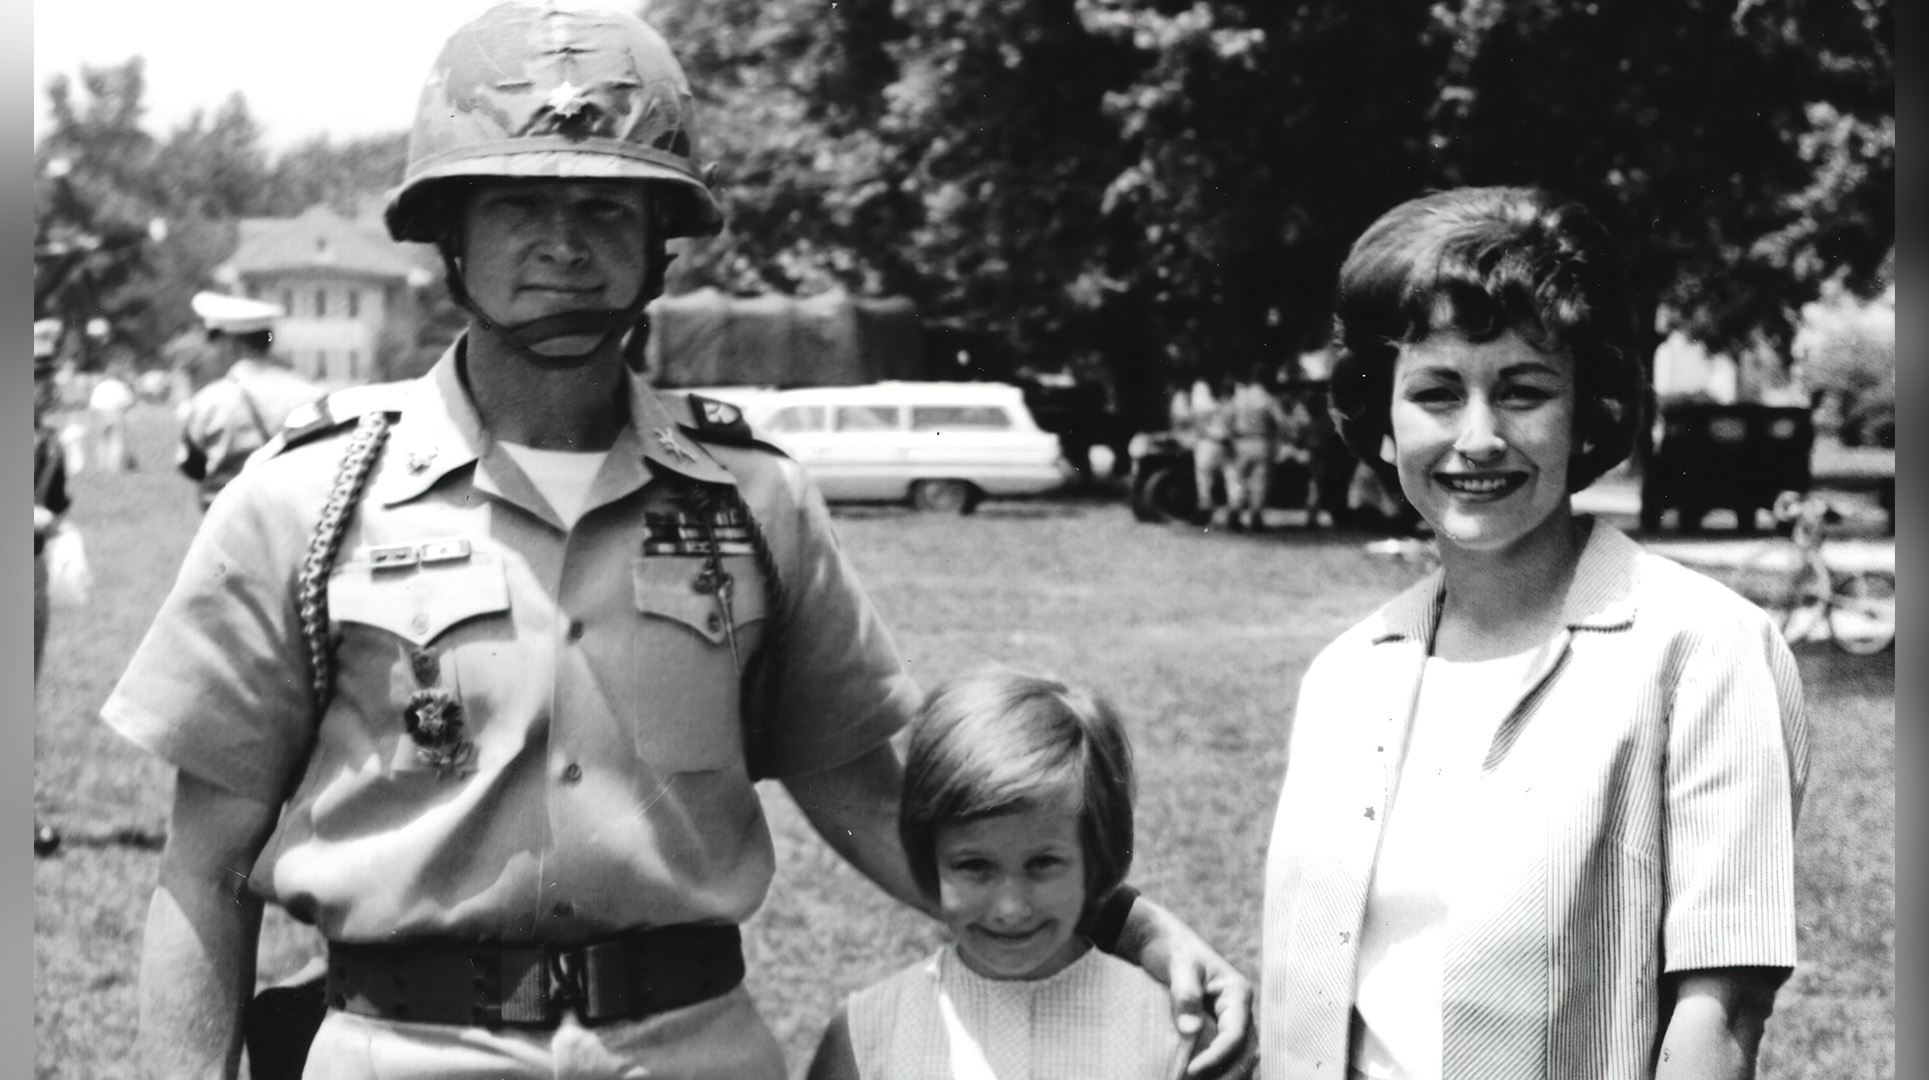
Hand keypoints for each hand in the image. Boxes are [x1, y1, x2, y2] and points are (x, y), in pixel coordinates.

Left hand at [1118, 897, 1256, 1078]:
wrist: (1163, 942)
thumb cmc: (1172, 949)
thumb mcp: (1177, 965)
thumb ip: (1185, 995)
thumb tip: (1190, 1030)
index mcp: (1236, 992)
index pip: (1235, 1034)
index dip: (1216, 1057)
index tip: (1190, 1071)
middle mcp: (1240, 1009)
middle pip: (1246, 1052)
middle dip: (1227, 1075)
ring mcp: (1233, 1020)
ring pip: (1242, 1058)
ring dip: (1226, 1076)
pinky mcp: (1220, 1029)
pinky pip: (1228, 1055)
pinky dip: (1220, 1071)